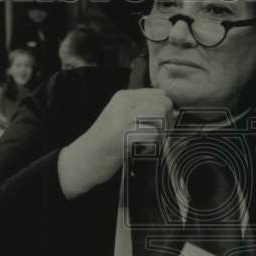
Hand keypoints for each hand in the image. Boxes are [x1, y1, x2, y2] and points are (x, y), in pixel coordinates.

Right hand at [57, 88, 173, 197]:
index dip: (165, 111)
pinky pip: (153, 135)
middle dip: (166, 122)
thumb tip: (173, 112)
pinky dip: (153, 145)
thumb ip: (142, 112)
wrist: (82, 161)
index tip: (158, 127)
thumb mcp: (121, 119)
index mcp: (123, 96)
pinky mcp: (123, 136)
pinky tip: (141, 151)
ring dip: (161, 133)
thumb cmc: (104, 144)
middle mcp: (123, 103)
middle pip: (163, 103)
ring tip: (148, 144)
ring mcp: (122, 118)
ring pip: (160, 116)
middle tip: (157, 138)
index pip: (159, 94)